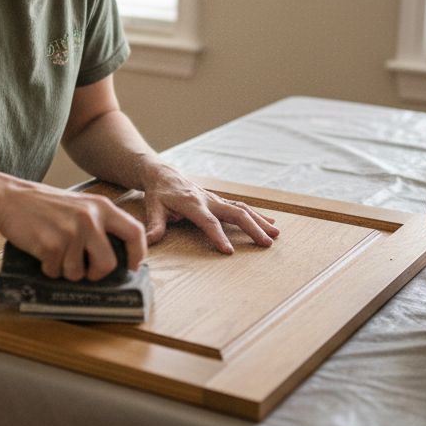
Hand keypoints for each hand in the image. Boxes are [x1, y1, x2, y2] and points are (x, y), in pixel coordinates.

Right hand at [0, 181, 146, 280]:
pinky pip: (56, 272)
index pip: (134, 232)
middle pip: (108, 264)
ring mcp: (71, 232)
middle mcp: (90, 219)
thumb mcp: (80, 206)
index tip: (131, 267)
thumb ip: (100, 224)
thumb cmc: (45, 206)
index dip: (137, 254)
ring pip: (78, 273)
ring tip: (54, 252)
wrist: (10, 198)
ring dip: (65, 270)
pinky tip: (41, 252)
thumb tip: (117, 258)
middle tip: (85, 271)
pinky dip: (48, 268)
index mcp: (102, 207)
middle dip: (95, 274)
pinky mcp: (52, 245)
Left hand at [141, 166, 278, 253]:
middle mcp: (208, 200)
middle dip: (252, 228)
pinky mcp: (220, 201)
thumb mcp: (153, 207)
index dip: (218, 235)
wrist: (163, 174)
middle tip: (266, 244)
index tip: (229, 251)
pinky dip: (257, 215)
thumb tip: (149, 240)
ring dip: (260, 221)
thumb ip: (155, 225)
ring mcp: (217, 199)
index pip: (208, 221)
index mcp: (192, 203)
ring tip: (276, 234)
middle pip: (235, 214)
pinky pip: (242, 207)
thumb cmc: (159, 193)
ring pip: (243, 209)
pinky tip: (270, 223)